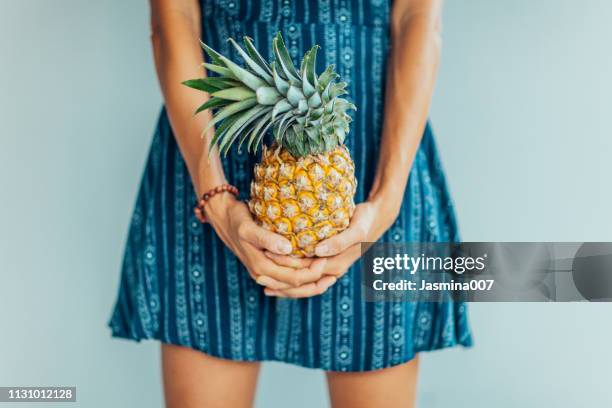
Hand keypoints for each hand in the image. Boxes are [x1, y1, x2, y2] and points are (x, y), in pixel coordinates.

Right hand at [205, 194, 324, 288]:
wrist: (223, 218)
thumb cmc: (237, 219)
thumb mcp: (249, 227)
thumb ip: (267, 239)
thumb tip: (288, 249)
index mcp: (261, 267)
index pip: (295, 278)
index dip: (313, 272)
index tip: (327, 259)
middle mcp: (263, 274)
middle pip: (297, 286)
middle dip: (316, 279)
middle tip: (335, 267)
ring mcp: (264, 272)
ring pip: (293, 286)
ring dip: (311, 282)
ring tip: (331, 273)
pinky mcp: (267, 266)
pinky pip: (287, 279)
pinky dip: (302, 277)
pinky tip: (316, 270)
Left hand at [264, 199, 398, 297]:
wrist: (376, 218)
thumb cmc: (365, 221)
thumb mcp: (357, 230)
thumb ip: (339, 242)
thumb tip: (318, 252)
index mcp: (336, 265)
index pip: (306, 275)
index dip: (286, 270)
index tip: (267, 258)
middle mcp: (331, 270)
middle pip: (301, 283)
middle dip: (280, 282)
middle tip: (258, 276)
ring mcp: (328, 267)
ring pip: (302, 283)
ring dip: (283, 283)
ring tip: (262, 281)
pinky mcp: (326, 261)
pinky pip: (306, 275)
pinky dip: (291, 276)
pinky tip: (276, 271)